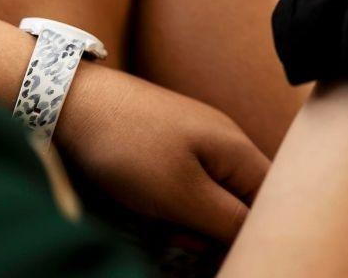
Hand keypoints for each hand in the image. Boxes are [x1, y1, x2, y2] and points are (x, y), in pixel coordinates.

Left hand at [56, 65, 268, 241]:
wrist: (75, 101)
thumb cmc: (129, 147)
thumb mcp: (181, 194)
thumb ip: (228, 218)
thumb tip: (258, 233)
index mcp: (236, 147)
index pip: (272, 195)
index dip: (256, 227)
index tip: (221, 246)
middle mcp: (225, 138)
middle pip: (243, 195)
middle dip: (219, 226)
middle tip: (184, 239)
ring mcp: (197, 136)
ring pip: (214, 190)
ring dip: (194, 216)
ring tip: (164, 225)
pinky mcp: (170, 139)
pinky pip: (189, 179)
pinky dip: (176, 200)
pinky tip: (151, 205)